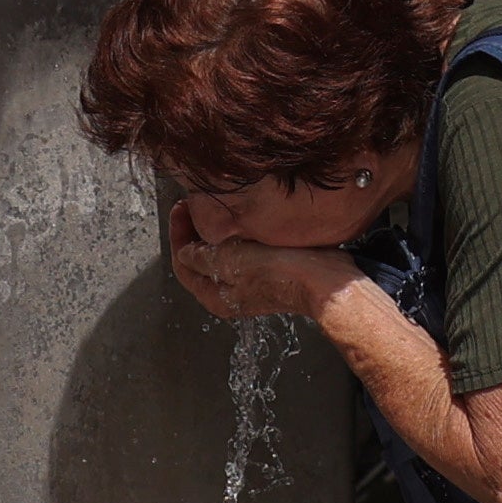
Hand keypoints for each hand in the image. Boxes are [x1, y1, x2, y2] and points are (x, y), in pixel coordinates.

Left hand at [158, 226, 384, 337]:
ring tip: (213, 210)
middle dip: (193, 232)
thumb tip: (186, 252)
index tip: (180, 210)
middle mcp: (230, 294)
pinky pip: (241, 252)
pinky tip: (239, 221)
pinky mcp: (267, 272)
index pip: (183, 264)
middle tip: (193, 206)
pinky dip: (235, 236)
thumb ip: (203, 256)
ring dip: (214, 233)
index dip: (178, 234)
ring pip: (220, 255)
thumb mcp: (231, 261)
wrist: (323, 280)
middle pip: (200, 260)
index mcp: (215, 296)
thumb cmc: (281, 274)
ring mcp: (249, 284)